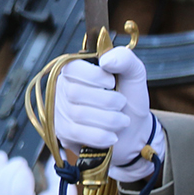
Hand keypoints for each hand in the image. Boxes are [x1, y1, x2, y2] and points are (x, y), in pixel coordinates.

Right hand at [53, 45, 158, 181]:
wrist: (133, 131)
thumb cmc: (129, 99)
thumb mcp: (133, 74)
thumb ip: (125, 59)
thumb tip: (106, 60)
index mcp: (77, 70)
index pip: (73, 68)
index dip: (95, 76)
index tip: (112, 83)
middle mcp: (63, 88)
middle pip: (75, 92)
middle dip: (108, 101)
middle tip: (121, 104)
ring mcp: (60, 111)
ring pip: (78, 114)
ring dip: (109, 120)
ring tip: (121, 120)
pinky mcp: (63, 133)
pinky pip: (78, 133)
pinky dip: (101, 135)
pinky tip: (112, 135)